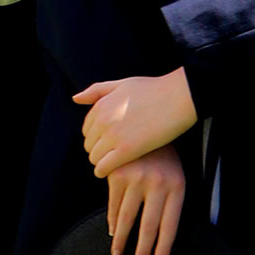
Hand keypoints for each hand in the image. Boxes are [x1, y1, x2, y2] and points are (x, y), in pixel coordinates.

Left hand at [74, 69, 197, 175]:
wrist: (179, 97)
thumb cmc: (155, 89)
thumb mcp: (123, 84)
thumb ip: (98, 90)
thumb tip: (75, 98)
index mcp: (101, 105)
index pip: (87, 130)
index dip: (98, 137)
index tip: (111, 141)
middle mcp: (103, 120)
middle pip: (89, 145)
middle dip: (100, 149)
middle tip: (116, 153)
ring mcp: (113, 136)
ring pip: (94, 158)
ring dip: (102, 161)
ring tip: (118, 161)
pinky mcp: (126, 150)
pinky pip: (103, 167)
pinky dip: (105, 171)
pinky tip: (115, 170)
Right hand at [107, 148, 186, 254]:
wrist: (147, 123)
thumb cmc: (163, 156)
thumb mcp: (175, 175)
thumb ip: (169, 202)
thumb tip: (159, 238)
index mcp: (177, 186)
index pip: (170, 226)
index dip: (163, 249)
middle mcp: (157, 184)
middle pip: (148, 227)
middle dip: (142, 253)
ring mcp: (136, 179)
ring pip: (126, 219)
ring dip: (122, 241)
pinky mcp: (117, 174)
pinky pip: (113, 205)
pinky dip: (112, 221)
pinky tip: (113, 232)